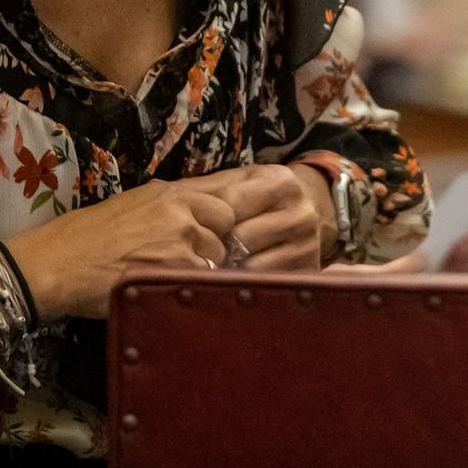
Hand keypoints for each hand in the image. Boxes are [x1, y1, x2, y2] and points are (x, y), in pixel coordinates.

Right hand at [1, 181, 235, 320]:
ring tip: (164, 276)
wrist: (57, 263)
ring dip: (200, 268)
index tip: (209, 233)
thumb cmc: (86, 237)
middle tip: (182, 258)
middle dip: (213, 243)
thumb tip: (201, 215)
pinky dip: (188, 289)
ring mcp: (181, 239)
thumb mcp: (132, 205)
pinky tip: (161, 289)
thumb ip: (169, 207)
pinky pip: (203, 281)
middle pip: (227, 226)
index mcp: (169, 192)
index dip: (218, 221)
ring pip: (217, 257)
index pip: (223, 199)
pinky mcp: (176, 269)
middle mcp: (181, 209)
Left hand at [189, 162, 335, 271]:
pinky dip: (243, 284)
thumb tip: (160, 195)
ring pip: (252, 266)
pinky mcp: (307, 271)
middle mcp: (301, 212)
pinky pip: (263, 284)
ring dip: (228, 269)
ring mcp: (308, 244)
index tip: (186, 228)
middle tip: (196, 252)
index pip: (230, 204)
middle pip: (241, 238)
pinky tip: (233, 278)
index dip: (205, 218)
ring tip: (214, 265)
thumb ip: (204, 189)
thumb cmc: (259, 197)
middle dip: (216, 246)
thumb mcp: (237, 183)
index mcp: (280, 182)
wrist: (305, 212)